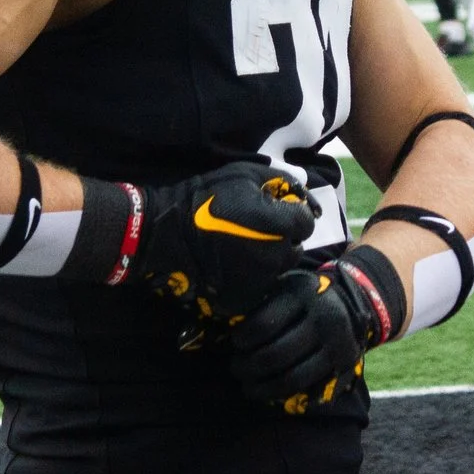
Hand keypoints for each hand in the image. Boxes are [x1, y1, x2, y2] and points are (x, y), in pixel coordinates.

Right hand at [127, 162, 316, 333]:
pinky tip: (233, 265)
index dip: (293, 215)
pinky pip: (260, 287)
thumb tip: (304, 198)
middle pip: (295, 248)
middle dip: (283, 238)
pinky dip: (253, 277)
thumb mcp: (244, 174)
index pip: (307, 222)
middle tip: (257, 229)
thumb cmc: (206, 198)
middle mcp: (276, 256)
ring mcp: (261, 281)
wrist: (167, 235)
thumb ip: (281, 182)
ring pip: (279, 269)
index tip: (274, 212)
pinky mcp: (245, 299)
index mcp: (279, 224)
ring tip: (243, 247)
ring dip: (269, 258)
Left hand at [227, 247, 403, 413]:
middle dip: (247, 367)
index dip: (242, 339)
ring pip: (292, 378)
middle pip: (275, 355)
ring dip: (262, 387)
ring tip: (247, 386)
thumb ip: (260, 298)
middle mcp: (324, 318)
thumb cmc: (304, 295)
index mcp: (302, 294)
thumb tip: (222, 321)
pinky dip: (285, 395)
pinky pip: (310, 389)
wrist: (353, 300)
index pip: (263, 324)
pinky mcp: (344, 366)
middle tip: (235, 368)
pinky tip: (270, 392)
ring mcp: (337, 345)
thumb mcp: (285, 284)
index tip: (235, 342)